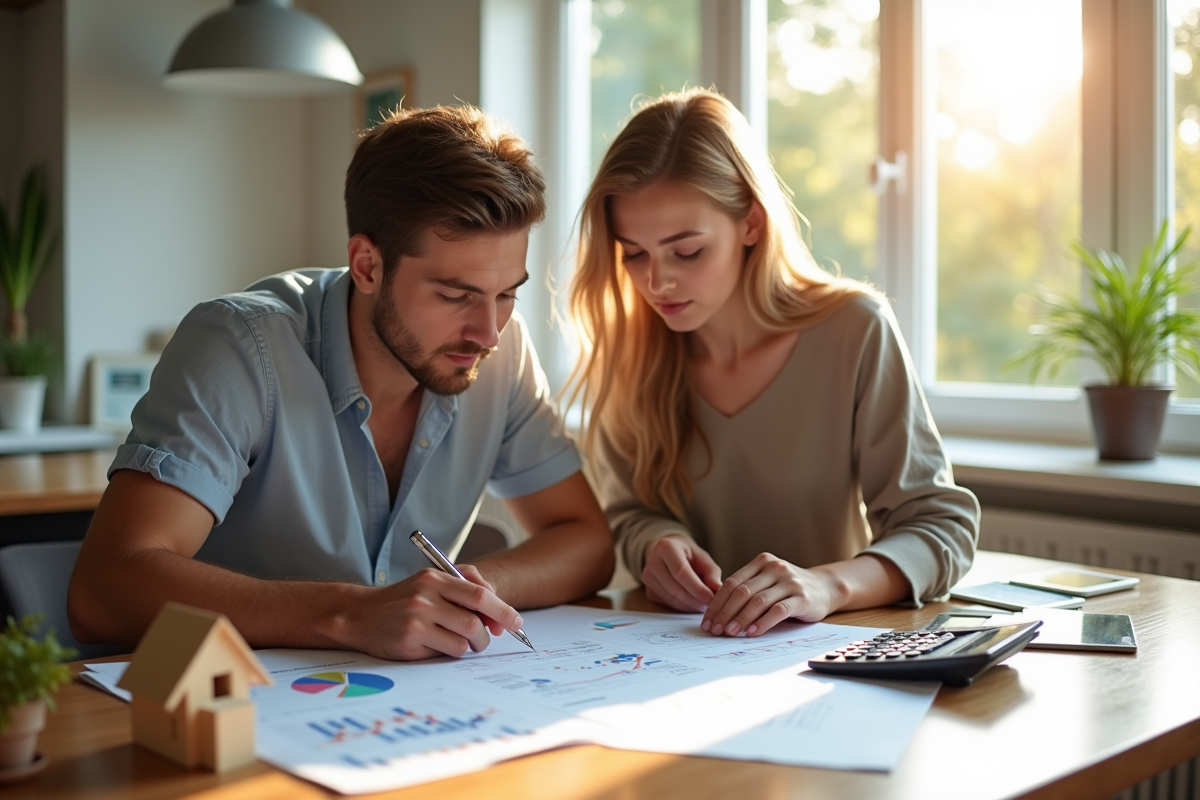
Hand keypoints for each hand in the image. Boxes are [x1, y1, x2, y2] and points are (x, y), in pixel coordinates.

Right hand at [341, 565, 523, 660]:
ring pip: (464, 640)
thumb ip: (465, 585)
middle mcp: (426, 597)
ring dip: (470, 646)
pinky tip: (436, 646)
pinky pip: (446, 652)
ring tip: (460, 642)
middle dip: (487, 635)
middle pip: (475, 621)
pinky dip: (449, 652)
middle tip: (485, 639)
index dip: (502, 610)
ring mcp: (416, 620)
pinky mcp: (409, 642)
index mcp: (435, 578)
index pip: (479, 594)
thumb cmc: (403, 599)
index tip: (516, 623)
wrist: (360, 614)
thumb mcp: (430, 581)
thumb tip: (498, 609)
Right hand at [641, 535, 721, 611]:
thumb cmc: (688, 554)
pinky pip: (668, 604)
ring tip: (704, 604)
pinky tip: (693, 603)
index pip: (681, 572)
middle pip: (675, 588)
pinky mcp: (648, 591)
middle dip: (695, 600)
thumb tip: (717, 589)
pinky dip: (683, 607)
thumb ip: (711, 572)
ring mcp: (648, 578)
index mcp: (666, 547)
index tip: (711, 598)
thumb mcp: (702, 557)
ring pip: (671, 599)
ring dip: (691, 605)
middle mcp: (652, 562)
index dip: (697, 588)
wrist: (668, 554)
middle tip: (711, 605)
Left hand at [702, 553, 838, 635]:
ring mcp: (789, 581)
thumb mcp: (767, 581)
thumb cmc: (789, 588)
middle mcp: (774, 568)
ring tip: (730, 633)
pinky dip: (763, 622)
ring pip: (758, 601)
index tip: (707, 621)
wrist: (826, 588)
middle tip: (715, 630)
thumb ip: (747, 589)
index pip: (732, 583)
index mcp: (762, 562)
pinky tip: (752, 632)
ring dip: (741, 619)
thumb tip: (717, 612)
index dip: (717, 603)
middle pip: (742, 592)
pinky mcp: (802, 598)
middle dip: (725, 613)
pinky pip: (778, 610)